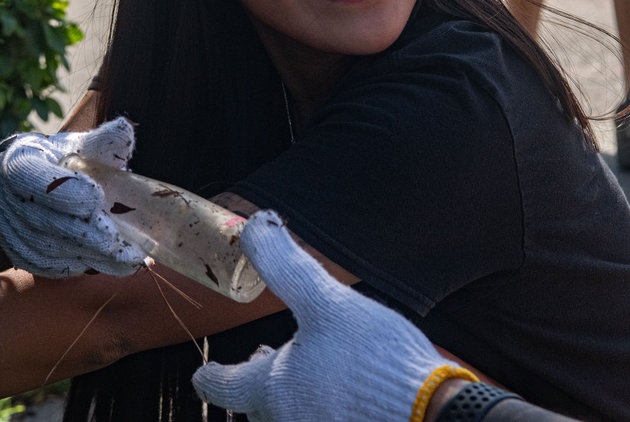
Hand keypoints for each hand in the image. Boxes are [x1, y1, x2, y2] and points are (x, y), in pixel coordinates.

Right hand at [0, 117, 145, 276]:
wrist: (31, 188)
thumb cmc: (60, 162)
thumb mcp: (76, 146)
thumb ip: (100, 142)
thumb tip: (125, 130)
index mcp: (21, 165)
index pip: (33, 178)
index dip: (65, 191)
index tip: (96, 198)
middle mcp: (12, 200)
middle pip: (48, 221)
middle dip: (87, 233)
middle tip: (120, 240)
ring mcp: (16, 231)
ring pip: (52, 249)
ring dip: (91, 256)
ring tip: (130, 258)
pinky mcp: (26, 255)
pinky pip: (54, 266)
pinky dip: (85, 266)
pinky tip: (115, 264)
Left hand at [193, 210, 457, 421]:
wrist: (427, 413)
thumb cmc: (373, 359)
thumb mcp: (327, 302)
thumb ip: (286, 268)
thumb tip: (255, 227)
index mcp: (271, 389)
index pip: (224, 386)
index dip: (212, 376)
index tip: (203, 375)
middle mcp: (287, 420)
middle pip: (257, 404)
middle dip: (256, 381)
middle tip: (260, 358)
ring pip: (290, 412)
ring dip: (291, 390)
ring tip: (304, 371)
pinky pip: (320, 416)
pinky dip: (320, 400)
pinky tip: (343, 387)